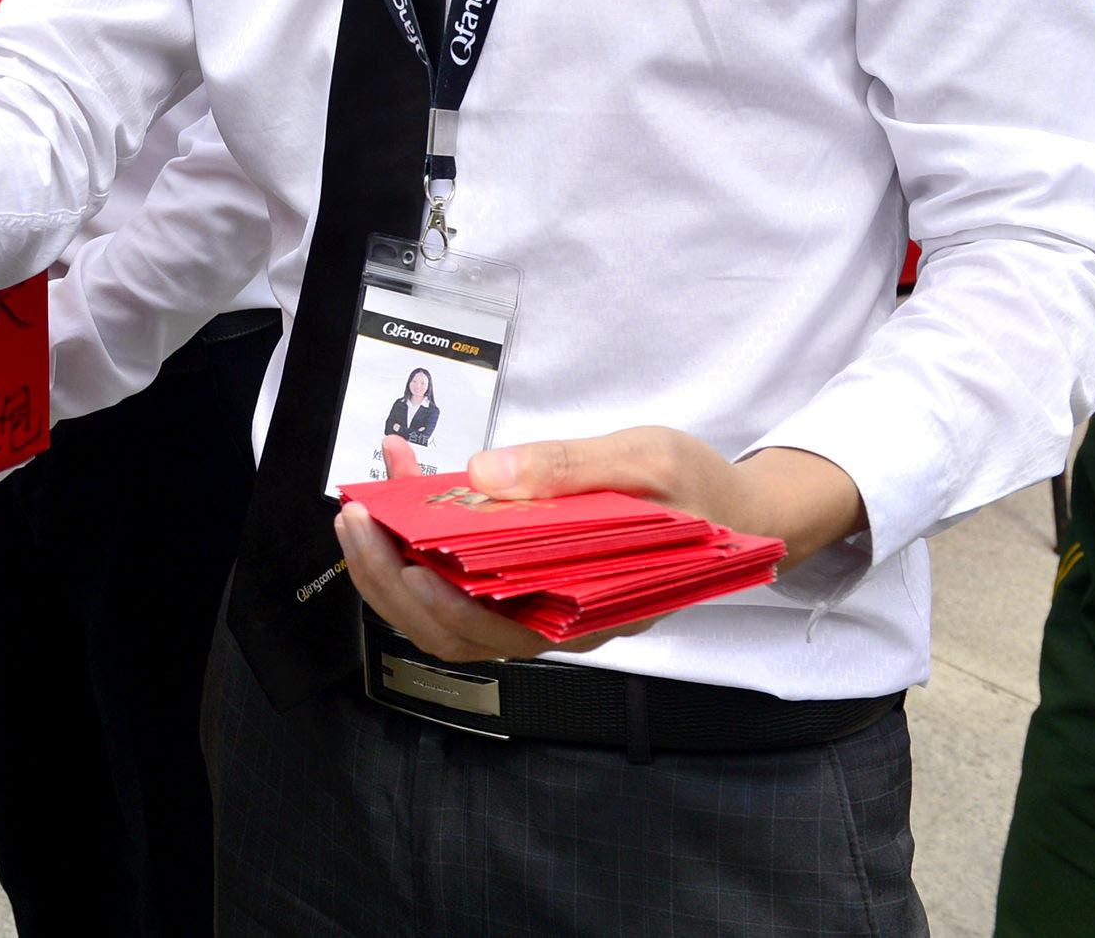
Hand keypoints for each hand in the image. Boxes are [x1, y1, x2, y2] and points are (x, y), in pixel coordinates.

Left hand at [336, 430, 865, 664]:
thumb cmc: (700, 493)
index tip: (399, 554)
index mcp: (591, 611)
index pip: (496, 632)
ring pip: (446, 611)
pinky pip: (461, 577)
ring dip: (394, 562)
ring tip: (364, 501)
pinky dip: (423, 538)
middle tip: (355, 519)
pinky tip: (409, 482)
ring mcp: (538, 604)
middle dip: (390, 578)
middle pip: (453, 630)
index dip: (438, 603)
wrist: (739, 511)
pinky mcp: (527, 579)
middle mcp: (557, 621)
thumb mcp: (649, 462)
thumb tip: (486, 473)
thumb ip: (570, 469)